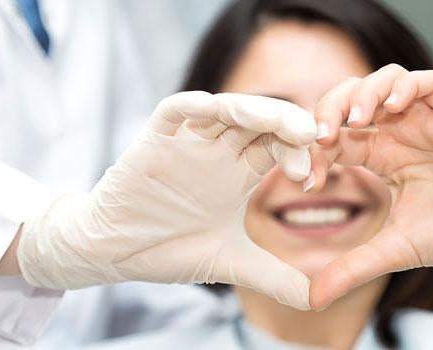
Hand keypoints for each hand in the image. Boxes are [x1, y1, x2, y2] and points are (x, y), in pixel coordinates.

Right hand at [17, 91, 315, 309]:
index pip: (277, 147)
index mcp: (239, 173)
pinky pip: (173, 112)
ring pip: (223, 110)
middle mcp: (217, 151)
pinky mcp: (153, 141)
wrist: (115, 252)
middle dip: (285, 123)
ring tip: (275, 120)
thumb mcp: (231, 264)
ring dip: (250, 110)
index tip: (310, 176)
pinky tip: (212, 108)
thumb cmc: (168, 250)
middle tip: (309, 135)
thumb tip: (318, 301)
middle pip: (258, 122)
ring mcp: (186, 142)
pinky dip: (191, 106)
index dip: (298, 153)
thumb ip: (274, 277)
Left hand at [307, 64, 432, 308]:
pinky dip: (406, 86)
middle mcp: (397, 133)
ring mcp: (425, 121)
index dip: (314, 149)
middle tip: (321, 135)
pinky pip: (429, 82)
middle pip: (351, 97)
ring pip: (385, 80)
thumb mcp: (392, 251)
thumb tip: (313, 299)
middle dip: (329, 109)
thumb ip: (352, 268)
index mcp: (378, 155)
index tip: (308, 178)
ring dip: (364, 93)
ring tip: (355, 121)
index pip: (334, 136)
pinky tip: (393, 107)